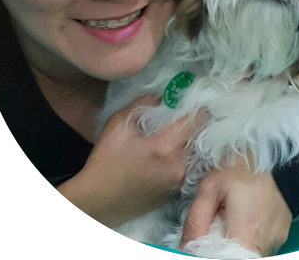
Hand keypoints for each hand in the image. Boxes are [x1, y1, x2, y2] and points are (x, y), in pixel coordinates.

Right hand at [58, 95, 200, 227]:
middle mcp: (179, 165)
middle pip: (200, 134)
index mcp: (165, 147)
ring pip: (195, 149)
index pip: (196, 118)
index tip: (189, 97)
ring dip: (188, 138)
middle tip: (182, 112)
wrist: (99, 202)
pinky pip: (189, 164)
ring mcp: (180, 180)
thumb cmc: (106, 161)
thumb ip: (143, 103)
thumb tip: (163, 96)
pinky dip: (183, 153)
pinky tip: (169, 150)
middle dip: (193, 120)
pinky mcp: (177, 190)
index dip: (195, 104)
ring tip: (174, 131)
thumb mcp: (118, 123)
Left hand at [181, 155, 292, 256]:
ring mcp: (276, 242)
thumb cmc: (244, 166)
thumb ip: (196, 219)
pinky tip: (246, 213)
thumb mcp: (212, 186)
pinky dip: (247, 235)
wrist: (282, 153)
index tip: (201, 237)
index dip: (206, 253)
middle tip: (217, 219)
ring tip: (232, 213)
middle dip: (219, 246)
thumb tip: (184, 248)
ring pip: (246, 252)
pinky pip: (259, 244)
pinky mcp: (282, 235)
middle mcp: (264, 247)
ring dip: (234, 240)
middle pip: (233, 258)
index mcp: (245, 237)